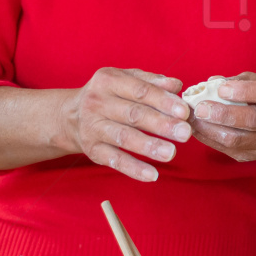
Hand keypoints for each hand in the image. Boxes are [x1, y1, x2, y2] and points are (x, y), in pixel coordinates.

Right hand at [56, 68, 191, 181]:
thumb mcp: (126, 80)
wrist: (70, 116)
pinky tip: (152, 175)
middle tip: (185, 133)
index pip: (140, 91)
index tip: (185, 112)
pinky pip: (114, 160)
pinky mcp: (92, 150)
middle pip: (133, 115)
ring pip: (124, 137)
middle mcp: (97, 102)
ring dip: (148, 146)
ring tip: (171, 153)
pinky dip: (133, 168)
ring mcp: (93, 127)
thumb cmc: (109, 95)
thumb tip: (176, 85)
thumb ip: (151, 81)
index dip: (163, 101)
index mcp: (109, 80)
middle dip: (161, 124)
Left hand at [188, 72, 255, 160]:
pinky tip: (198, 129)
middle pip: (253, 120)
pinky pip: (230, 150)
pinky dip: (210, 139)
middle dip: (224, 115)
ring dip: (212, 130)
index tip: (221, 89)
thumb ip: (238, 80)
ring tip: (194, 120)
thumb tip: (211, 82)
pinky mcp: (255, 155)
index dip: (244, 91)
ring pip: (239, 140)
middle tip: (201, 108)